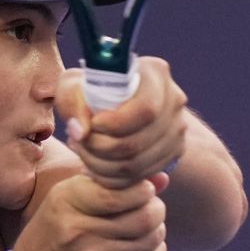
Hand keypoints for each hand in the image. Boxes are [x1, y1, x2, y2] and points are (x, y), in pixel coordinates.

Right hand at [11, 175, 166, 250]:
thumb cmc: (54, 224)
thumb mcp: (69, 195)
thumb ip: (109, 182)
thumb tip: (162, 178)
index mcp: (67, 200)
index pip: (118, 193)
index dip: (144, 189)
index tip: (146, 187)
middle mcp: (78, 228)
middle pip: (142, 217)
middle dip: (157, 209)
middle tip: (153, 205)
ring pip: (148, 240)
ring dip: (157, 229)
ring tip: (149, 223)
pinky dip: (153, 249)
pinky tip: (144, 242)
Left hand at [57, 57, 187, 188]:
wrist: (108, 102)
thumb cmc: (87, 89)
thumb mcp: (72, 86)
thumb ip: (72, 102)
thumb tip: (81, 133)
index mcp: (155, 73)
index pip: (145, 110)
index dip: (115, 124)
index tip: (92, 124)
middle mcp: (174, 100)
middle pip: (139, 142)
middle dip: (101, 148)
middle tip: (79, 142)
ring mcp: (177, 128)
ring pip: (138, 164)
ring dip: (102, 165)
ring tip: (82, 152)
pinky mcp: (173, 152)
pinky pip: (141, 176)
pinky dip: (112, 177)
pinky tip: (93, 166)